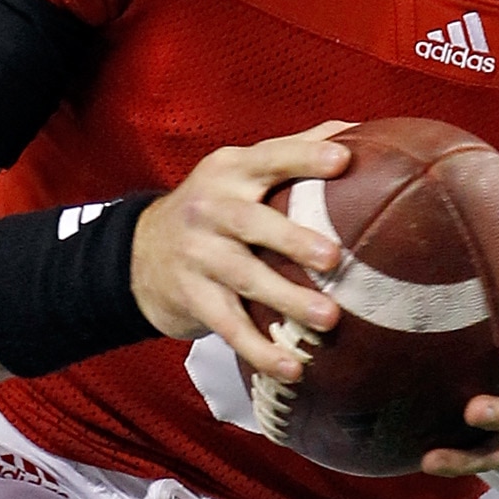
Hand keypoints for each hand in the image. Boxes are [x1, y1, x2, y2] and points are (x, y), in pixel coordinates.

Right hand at [131, 123, 350, 380]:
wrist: (137, 255)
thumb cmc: (211, 208)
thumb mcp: (237, 171)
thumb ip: (291, 151)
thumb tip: (361, 129)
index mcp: (230, 171)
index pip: (270, 157)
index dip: (305, 157)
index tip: (343, 160)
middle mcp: (209, 208)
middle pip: (251, 223)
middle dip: (293, 239)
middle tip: (334, 257)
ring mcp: (197, 255)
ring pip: (244, 278)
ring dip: (287, 300)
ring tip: (329, 320)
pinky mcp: (191, 297)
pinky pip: (228, 326)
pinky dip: (260, 350)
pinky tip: (292, 369)